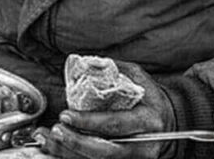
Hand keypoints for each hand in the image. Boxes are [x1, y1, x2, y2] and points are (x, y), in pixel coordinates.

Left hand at [40, 62, 174, 158]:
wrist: (166, 119)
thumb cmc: (147, 96)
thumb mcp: (136, 77)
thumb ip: (111, 71)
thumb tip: (83, 64)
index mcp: (148, 120)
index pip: (115, 125)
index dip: (89, 122)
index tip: (66, 115)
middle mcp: (144, 145)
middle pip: (106, 151)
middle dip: (76, 142)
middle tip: (55, 130)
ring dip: (68, 154)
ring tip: (47, 139)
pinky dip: (71, 158)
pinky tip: (54, 150)